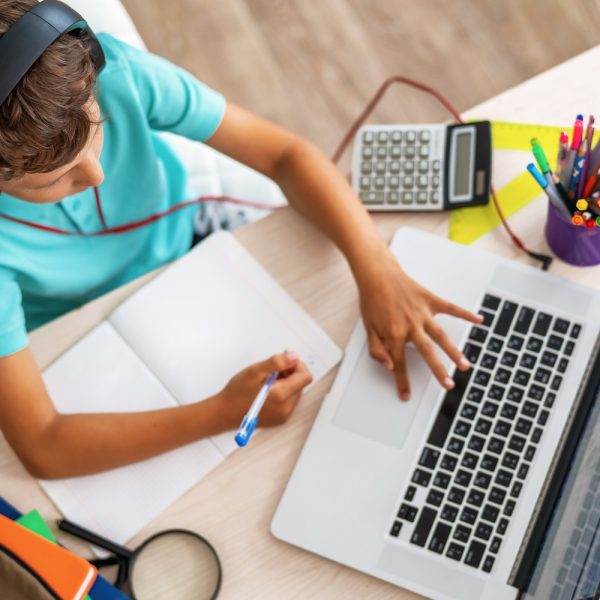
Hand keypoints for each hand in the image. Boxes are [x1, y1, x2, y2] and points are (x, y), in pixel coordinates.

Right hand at [216, 352, 312, 429]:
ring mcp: (284, 415)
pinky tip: (268, 391)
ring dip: (286, 383)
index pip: (305, 376)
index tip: (283, 363)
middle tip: (271, 372)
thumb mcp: (255, 371)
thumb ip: (277, 362)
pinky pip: (289, 401)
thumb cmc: (237, 392)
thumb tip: (294, 357)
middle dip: (290, 374)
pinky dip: (283, 393)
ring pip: (296, 392)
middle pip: (301, 384)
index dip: (296, 366)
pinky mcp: (280, 419)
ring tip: (267, 382)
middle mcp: (286, 408)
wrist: (224, 413)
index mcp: (281, 396)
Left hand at [357, 246, 482, 400]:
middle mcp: (410, 325)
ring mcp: (422, 313)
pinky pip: (451, 308)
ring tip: (465, 365)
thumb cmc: (372, 300)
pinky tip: (479, 320)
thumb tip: (388, 366)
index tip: (406, 395)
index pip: (399, 363)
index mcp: (393, 334)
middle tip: (448, 385)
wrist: (377, 274)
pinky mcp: (430, 300)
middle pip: (427, 352)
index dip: (402, 382)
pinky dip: (465, 314)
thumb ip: (376, 350)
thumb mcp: (367, 328)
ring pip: (441, 335)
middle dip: (438, 370)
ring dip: (454, 351)